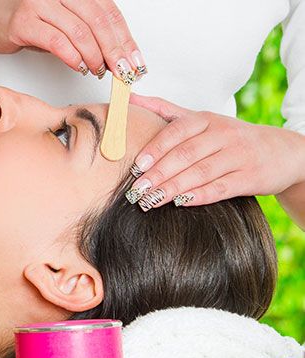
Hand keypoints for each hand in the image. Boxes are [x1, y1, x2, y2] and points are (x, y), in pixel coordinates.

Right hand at [0, 0, 145, 80]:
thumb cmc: (31, 23)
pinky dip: (73, 57)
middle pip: (98, 21)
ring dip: (95, 57)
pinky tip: (80, 67)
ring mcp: (40, 2)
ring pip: (80, 32)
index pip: (109, 12)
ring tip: (99, 71)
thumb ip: (90, 35)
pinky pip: (56, 41)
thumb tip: (117, 58)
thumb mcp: (66, 24)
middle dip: (115, 51)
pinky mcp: (24, 20)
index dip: (125, 39)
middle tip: (124, 72)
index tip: (135, 62)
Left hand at [126, 94, 304, 210]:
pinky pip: (222, 188)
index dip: (155, 149)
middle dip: (158, 173)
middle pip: (186, 154)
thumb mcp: (202, 120)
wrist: (281, 151)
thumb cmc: (230, 137)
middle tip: (136, 189)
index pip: (177, 132)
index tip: (135, 166)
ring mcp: (238, 156)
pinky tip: (181, 203)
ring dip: (173, 187)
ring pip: (201, 172)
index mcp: (207, 120)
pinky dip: (200, 196)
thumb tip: (131, 98)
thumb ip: (167, 111)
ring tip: (150, 200)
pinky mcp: (250, 177)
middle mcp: (223, 134)